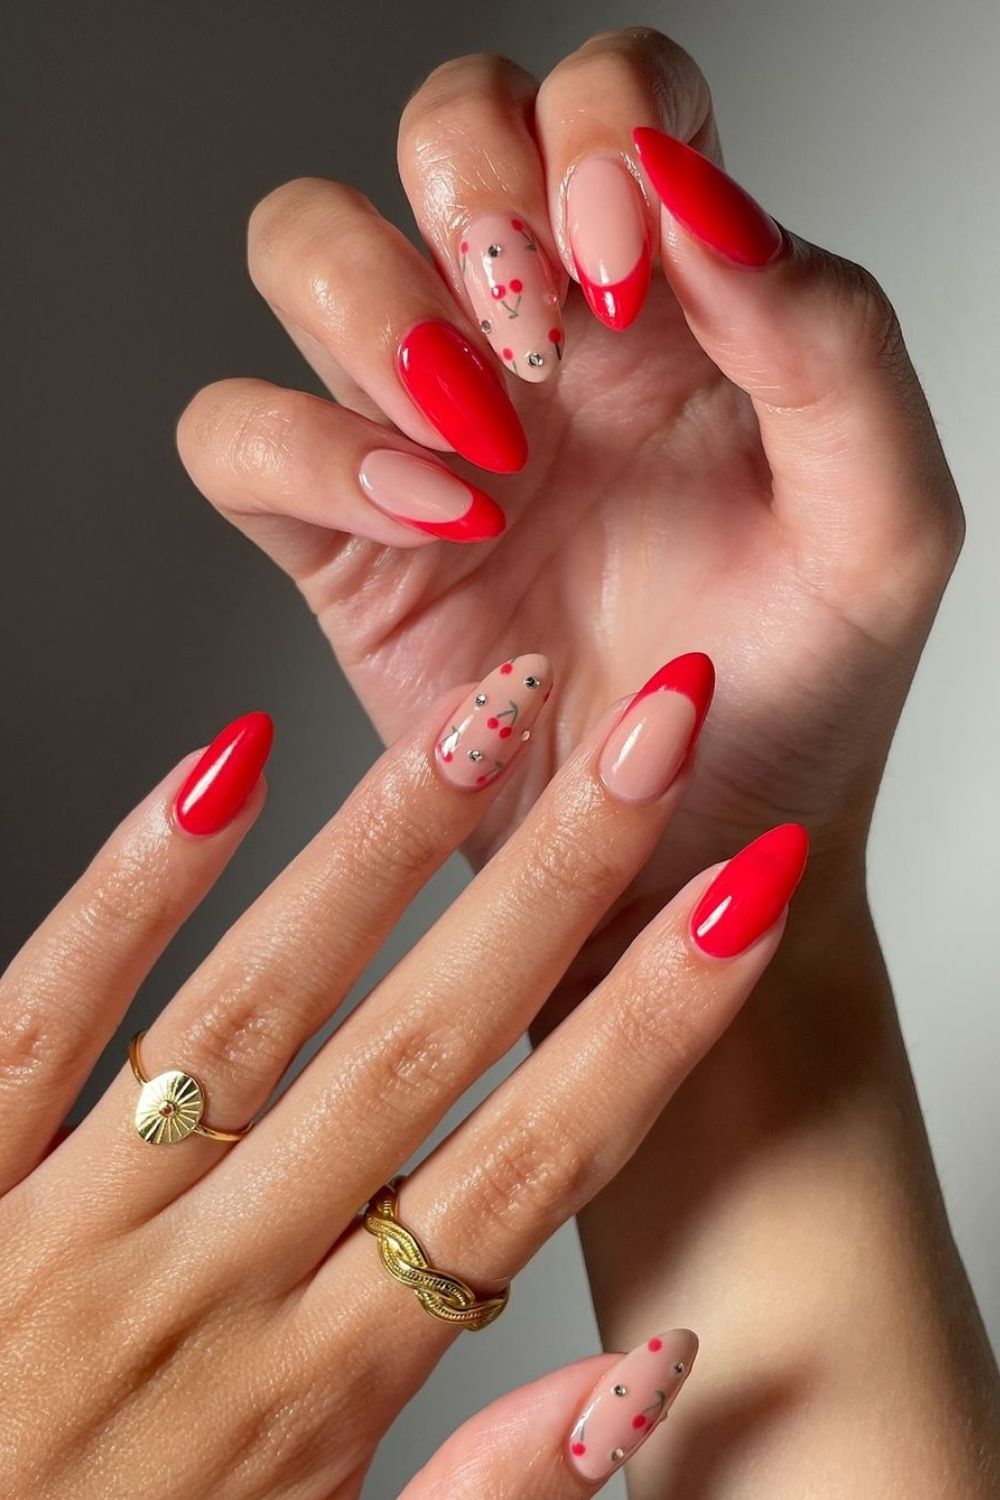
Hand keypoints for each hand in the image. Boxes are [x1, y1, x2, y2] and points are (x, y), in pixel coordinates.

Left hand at [0, 654, 806, 1495]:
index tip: (740, 898)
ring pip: (254, 1006)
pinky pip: (44, 1013)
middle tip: (645, 739)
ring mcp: (69, 1222)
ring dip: (378, 854)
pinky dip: (136, 882)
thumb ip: (486, 1495)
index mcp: (313, 1390)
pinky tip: (224, 763)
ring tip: (477, 722)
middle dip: (553, 883)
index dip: (650, 1027)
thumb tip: (646, 1374)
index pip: (526, 1172)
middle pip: (416, 1050)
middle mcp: (206, 1285)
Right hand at [177, 26, 961, 909]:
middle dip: (468, 191)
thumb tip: (696, 199)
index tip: (623, 276)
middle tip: (536, 340)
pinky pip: (235, 432)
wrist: (701, 848)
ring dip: (371, 310)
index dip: (595, 126)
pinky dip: (304, 453)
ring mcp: (424, 428)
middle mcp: (539, 340)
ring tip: (480, 446)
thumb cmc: (800, 693)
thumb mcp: (884, 524)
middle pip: (441, 124)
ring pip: (304, 242)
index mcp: (677, 304)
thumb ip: (830, 339)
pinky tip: (427, 521)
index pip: (608, 97)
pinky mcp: (337, 535)